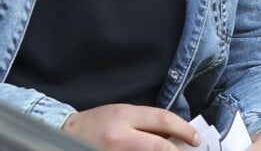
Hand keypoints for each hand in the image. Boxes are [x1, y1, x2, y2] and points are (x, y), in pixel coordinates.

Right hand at [62, 104, 200, 150]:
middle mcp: (120, 135)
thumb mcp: (123, 114)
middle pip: (158, 145)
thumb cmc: (98, 122)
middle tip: (190, 150)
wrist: (65, 134)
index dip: (183, 129)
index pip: (162, 119)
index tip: (196, 138)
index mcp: (125, 115)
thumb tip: (173, 134)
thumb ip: (145, 123)